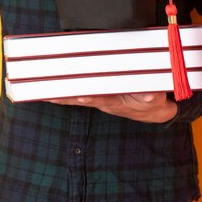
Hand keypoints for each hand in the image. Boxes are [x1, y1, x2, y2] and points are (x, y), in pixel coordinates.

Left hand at [46, 92, 177, 122]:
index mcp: (117, 102)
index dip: (92, 98)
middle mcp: (103, 101)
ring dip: (60, 96)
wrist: (150, 109)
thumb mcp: (156, 101)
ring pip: (76, 97)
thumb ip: (153, 97)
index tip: (82, 96)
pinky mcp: (96, 94)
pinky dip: (63, 93)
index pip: (102, 100)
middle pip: (82, 99)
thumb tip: (150, 96)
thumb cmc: (151, 102)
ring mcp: (98, 98)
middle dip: (67, 98)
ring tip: (44, 95)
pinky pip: (76, 93)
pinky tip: (48, 93)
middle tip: (51, 96)